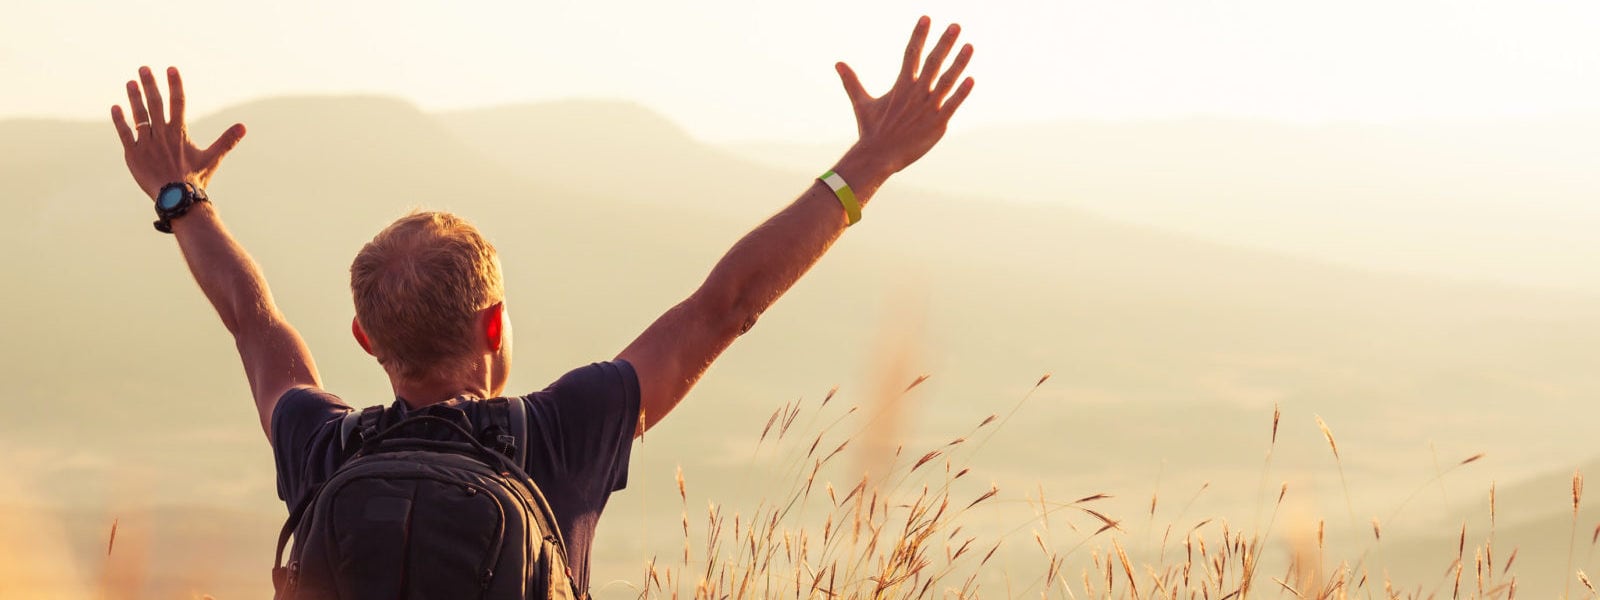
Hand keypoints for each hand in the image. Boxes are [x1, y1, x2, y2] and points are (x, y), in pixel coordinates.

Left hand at [111, 66, 245, 200]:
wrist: (177, 199)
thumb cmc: (195, 179)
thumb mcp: (213, 158)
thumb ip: (227, 140)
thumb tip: (244, 126)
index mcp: (180, 133)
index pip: (178, 102)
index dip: (175, 84)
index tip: (171, 69)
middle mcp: (162, 134)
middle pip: (156, 104)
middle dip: (150, 84)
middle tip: (144, 68)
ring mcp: (146, 143)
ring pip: (139, 116)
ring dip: (134, 98)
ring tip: (130, 82)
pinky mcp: (133, 154)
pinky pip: (124, 133)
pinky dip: (120, 120)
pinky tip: (116, 107)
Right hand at [835, 17, 974, 175]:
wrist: (878, 157)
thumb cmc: (870, 130)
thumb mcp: (861, 103)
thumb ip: (852, 81)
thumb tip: (838, 63)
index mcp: (901, 86)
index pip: (911, 53)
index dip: (919, 35)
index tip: (926, 17)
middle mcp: (916, 93)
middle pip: (933, 62)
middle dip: (944, 43)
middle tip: (956, 25)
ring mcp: (928, 108)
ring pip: (947, 81)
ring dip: (959, 63)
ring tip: (969, 46)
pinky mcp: (937, 123)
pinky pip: (952, 105)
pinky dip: (962, 93)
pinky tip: (971, 79)